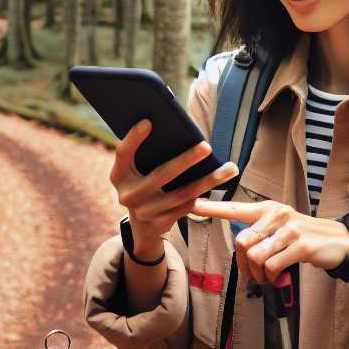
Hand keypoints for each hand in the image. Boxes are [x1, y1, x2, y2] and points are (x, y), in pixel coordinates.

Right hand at [111, 120, 238, 260]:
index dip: (133, 138)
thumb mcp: (135, 172)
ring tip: (229, 169)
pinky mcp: (161, 224)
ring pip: (182, 194)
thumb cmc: (143, 185)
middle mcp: (128, 195)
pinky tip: (219, 181)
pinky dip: (203, 192)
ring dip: (207, 180)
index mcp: (118, 176)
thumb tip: (177, 132)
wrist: (142, 226)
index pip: (123, 154)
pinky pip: (187, 206)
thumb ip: (146, 154)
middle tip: (206, 146)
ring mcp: (145, 212)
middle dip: (186, 160)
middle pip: (161, 175)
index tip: (148, 122)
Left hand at [190, 199, 348, 285]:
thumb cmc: (302, 237)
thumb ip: (259, 232)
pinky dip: (272, 277)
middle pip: (242, 242)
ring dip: (259, 275)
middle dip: (245, 266)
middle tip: (255, 276)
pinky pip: (273, 265)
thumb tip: (241, 250)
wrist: (337, 241)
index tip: (193, 204)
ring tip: (268, 278)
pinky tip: (279, 277)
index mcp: (267, 209)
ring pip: (256, 256)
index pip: (236, 208)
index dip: (213, 208)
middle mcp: (276, 215)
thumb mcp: (280, 227)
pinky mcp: (301, 245)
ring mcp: (289, 229)